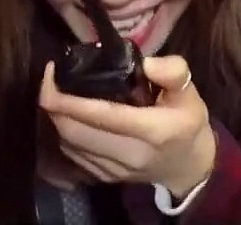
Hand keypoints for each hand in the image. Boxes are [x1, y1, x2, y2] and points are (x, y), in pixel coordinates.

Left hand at [38, 56, 216, 198]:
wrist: (188, 167)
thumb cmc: (185, 123)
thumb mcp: (189, 92)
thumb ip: (172, 72)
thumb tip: (146, 63)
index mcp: (154, 130)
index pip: (102, 115)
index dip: (69, 97)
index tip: (52, 72)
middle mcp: (132, 154)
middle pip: (75, 131)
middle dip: (53, 104)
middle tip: (51, 79)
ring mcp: (116, 170)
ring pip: (69, 144)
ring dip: (56, 118)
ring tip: (57, 93)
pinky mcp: (105, 178)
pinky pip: (73, 154)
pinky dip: (64, 133)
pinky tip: (68, 116)